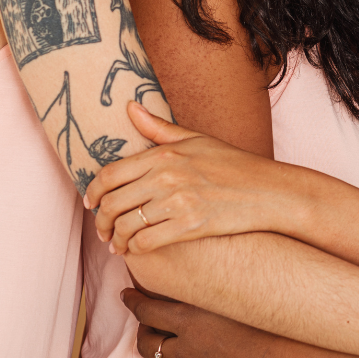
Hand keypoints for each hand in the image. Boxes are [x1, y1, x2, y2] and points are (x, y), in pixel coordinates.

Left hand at [84, 102, 296, 253]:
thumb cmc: (234, 164)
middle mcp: (167, 176)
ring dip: (115, 239)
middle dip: (101, 221)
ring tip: (116, 244)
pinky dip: (134, 249)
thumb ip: (159, 128)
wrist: (268, 191)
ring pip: (126, 226)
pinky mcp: (189, 226)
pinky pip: (146, 242)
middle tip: (102, 229)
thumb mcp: (197, 139)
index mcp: (165, 153)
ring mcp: (178, 202)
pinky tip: (135, 250)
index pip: (111, 174)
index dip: (93, 192)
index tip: (91, 203)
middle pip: (113, 203)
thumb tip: (129, 107)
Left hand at [124, 287, 287, 357]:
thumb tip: (194, 268)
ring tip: (155, 345)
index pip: (147, 311)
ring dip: (151, 354)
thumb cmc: (263, 324)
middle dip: (141, 329)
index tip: (125, 294)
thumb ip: (208, 285)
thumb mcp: (232, 296)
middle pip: (146, 341)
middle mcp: (183, 349)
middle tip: (144, 320)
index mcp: (190, 321)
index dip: (132, 302)